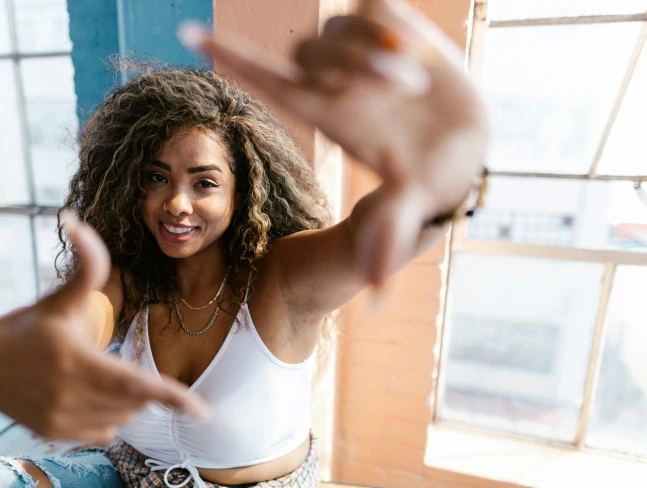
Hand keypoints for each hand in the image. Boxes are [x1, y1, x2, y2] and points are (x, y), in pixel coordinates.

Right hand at [0, 211, 208, 442]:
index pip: (136, 384)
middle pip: (134, 402)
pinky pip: (103, 432)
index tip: (203, 412)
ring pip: (122, 419)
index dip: (173, 399)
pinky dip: (110, 416)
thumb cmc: (28, 326)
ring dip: (127, 401)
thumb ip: (85, 265)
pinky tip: (90, 395)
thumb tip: (78, 219)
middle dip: (142, 387)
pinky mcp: (52, 434)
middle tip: (117, 361)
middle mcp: (67, 395)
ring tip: (100, 375)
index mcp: (75, 360)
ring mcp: (59, 420)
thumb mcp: (59, 297)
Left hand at [179, 0, 488, 284]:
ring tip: (415, 82)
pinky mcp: (394, 30)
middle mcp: (336, 82)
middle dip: (353, 65)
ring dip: (377, 50)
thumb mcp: (403, 210)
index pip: (265, 81)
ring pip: (342, 25)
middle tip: (401, 90)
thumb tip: (379, 294)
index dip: (229, 58)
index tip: (188, 36)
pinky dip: (392, 22)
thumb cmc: (424, 183)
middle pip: (310, 51)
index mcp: (324, 115)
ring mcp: (362, 53)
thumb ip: (390, 240)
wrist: (463, 150)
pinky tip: (420, 54)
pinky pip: (376, 4)